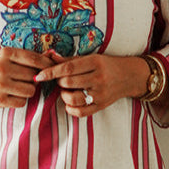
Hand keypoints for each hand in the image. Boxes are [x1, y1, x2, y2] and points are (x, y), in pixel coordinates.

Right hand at [0, 48, 50, 112]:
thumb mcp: (7, 56)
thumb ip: (28, 57)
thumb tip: (53, 55)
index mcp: (6, 54)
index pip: (33, 59)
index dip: (46, 64)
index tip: (51, 68)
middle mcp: (2, 68)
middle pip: (33, 76)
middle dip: (33, 79)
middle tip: (24, 79)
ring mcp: (0, 85)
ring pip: (30, 91)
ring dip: (28, 90)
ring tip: (18, 86)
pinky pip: (22, 102)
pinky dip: (20, 100)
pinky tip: (11, 94)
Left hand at [34, 53, 150, 116]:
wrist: (130, 76)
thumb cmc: (106, 65)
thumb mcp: (91, 57)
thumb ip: (69, 59)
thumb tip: (49, 56)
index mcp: (95, 62)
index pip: (68, 68)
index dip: (51, 72)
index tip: (39, 75)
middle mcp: (99, 78)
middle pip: (68, 83)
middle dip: (59, 82)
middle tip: (61, 80)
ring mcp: (101, 94)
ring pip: (72, 98)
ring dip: (64, 95)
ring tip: (67, 90)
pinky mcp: (102, 106)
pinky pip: (80, 112)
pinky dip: (70, 109)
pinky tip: (70, 103)